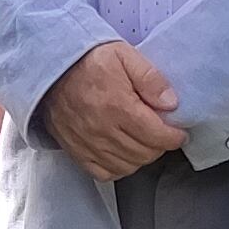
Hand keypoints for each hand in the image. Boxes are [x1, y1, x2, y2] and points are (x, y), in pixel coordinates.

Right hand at [43, 40, 187, 181]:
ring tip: (145, 142)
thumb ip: (150, 78)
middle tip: (162, 133)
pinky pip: (105, 173)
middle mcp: (102, 129)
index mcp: (117, 106)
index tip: (178, 133)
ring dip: (142, 157)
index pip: (157, 135)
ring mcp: (88, 143)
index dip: (174, 137)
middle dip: (160, 146)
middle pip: (145, 153)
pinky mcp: (76, 151)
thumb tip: (171, 103)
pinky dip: (119, 168)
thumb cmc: (87, 60)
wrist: (50, 69)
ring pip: (128, 166)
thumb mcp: (124, 55)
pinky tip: (124, 153)